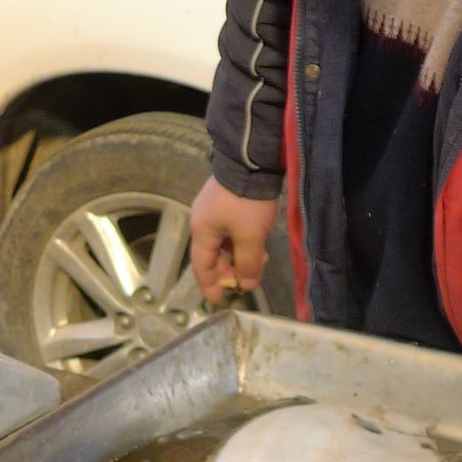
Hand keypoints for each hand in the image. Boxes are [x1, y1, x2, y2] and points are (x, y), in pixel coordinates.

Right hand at [189, 176, 280, 304]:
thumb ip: (248, 263)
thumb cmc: (246, 201)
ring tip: (259, 261)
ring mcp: (213, 209)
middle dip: (230, 270)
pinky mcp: (225, 200)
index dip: (210, 286)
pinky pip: (230, 230)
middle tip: (248, 280)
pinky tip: (257, 243)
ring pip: (223, 242)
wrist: (252, 161)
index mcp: (202, 231)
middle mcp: (202, 221)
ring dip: (239, 256)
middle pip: (213, 255)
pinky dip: (241, 242)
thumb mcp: (250, 236)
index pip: (202, 267)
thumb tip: (247, 285)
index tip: (220, 300)